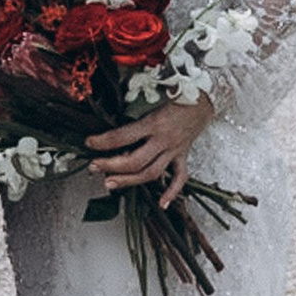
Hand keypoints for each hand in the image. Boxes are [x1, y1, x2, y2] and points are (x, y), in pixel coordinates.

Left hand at [85, 95, 213, 204]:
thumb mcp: (153, 93)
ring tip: (109, 183)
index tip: (89, 142)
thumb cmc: (177, 91)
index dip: (103, 141)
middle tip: (94, 167)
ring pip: (151, 173)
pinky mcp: (183, 155)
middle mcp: (164, 140)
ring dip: (129, 181)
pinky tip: (162, 203)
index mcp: (154, 122)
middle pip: (135, 161)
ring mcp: (174, 150)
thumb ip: (133, 102)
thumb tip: (110, 111)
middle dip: (111, 166)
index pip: (123, 136)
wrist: (205, 96)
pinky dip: (172, 192)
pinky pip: (180, 178)